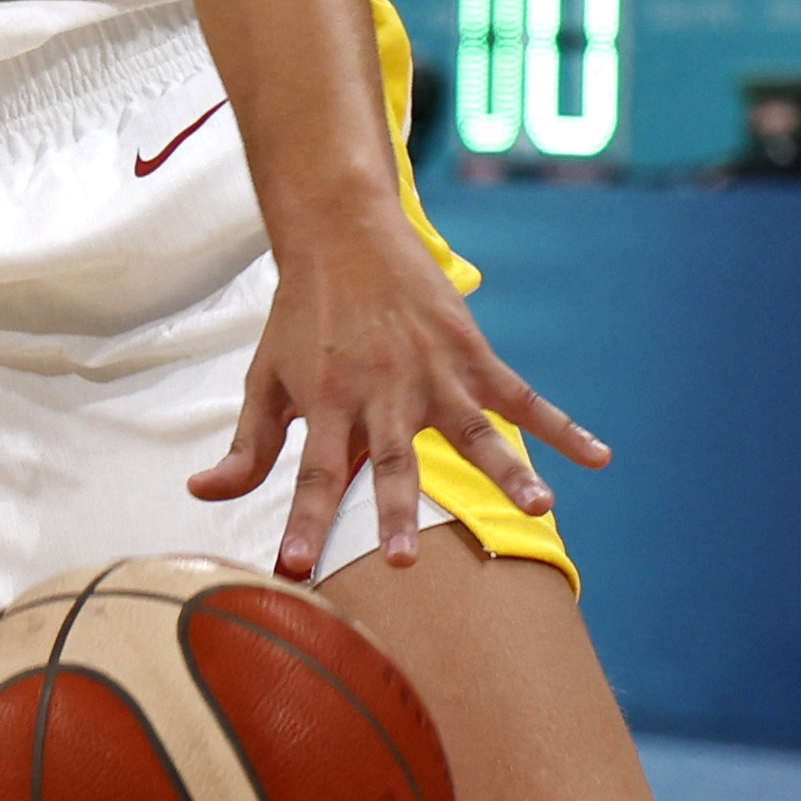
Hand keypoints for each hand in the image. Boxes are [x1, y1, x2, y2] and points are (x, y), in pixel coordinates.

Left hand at [188, 209, 607, 583]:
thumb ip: (246, 445)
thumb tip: (201, 494)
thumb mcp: (264, 379)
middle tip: (404, 563)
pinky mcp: (470, 353)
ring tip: (541, 508)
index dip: (299, 520)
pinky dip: (563, 426)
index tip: (291, 567)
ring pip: (473, 430)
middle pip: (388, 460)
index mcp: (326, 402)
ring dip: (509, 469)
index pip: (305, 473)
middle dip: (393, 510)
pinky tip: (599, 458)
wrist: (341, 233)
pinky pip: (522, 395)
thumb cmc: (300, 318)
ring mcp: (432, 372)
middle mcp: (380, 391)